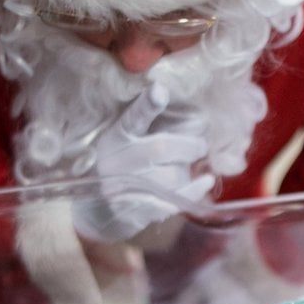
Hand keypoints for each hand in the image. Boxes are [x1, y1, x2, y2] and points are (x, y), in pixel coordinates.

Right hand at [72, 85, 213, 241]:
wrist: (97, 211)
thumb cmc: (120, 166)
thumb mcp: (124, 140)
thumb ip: (149, 124)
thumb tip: (185, 108)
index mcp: (116, 136)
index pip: (132, 118)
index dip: (147, 105)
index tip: (160, 91)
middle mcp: (117, 160)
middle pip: (161, 148)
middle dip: (189, 146)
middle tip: (201, 146)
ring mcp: (124, 189)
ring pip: (171, 176)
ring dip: (189, 171)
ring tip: (192, 168)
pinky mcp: (135, 212)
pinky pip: (171, 200)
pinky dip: (194, 190)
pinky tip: (205, 182)